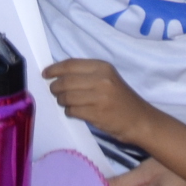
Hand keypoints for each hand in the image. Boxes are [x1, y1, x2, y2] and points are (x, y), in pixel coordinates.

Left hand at [43, 58, 157, 139]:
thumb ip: (86, 74)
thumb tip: (58, 74)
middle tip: (55, 92)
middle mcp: (101, 79)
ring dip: (62, 101)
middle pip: (65, 81)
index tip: (45, 74)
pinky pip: (72, 111)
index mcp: (102, 67)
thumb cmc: (121, 99)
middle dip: (55, 87)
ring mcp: (99, 97)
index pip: (70, 64)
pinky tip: (75, 112)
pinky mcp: (96, 114)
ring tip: (66, 103)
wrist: (140, 120)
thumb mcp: (108, 79)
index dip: (54, 69)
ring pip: (66, 97)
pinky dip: (69, 111)